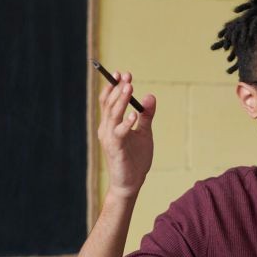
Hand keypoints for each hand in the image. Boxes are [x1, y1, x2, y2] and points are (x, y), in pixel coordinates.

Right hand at [97, 70, 156, 199]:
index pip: (108, 101)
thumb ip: (147, 116)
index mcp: (110, 124)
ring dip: (121, 101)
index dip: (113, 86)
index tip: (123, 74)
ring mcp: (109, 139)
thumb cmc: (135, 159)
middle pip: (109, 104)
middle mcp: (106, 129)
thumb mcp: (144, 133)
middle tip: (127, 76)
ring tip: (129, 87)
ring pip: (112, 115)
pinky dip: (126, 123)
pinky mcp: (116, 149)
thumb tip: (150, 96)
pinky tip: (134, 115)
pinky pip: (119, 133)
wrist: (131, 183)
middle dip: (117, 88)